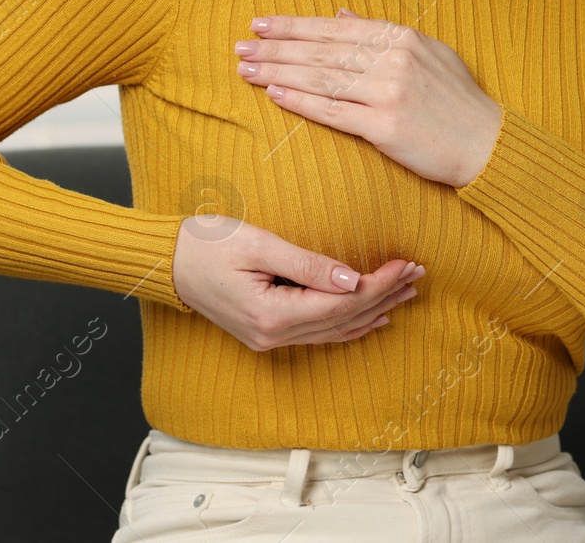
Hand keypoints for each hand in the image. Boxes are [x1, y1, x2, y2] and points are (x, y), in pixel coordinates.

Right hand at [171, 215, 424, 351]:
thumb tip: (351, 279)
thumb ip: (306, 263)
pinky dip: (350, 324)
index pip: (342, 302)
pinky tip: (375, 318)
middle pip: (344, 318)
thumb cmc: (206, 244)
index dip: (379, 283)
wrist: (166, 262)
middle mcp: (274, 335)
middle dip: (385, 294)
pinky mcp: (267, 333)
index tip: (405, 262)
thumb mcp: (258, 244)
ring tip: (407, 291)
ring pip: (336, 329)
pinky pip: (319, 334)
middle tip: (418, 272)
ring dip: (374, 309)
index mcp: (272, 314)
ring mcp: (270, 339)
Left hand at [233, 8, 502, 187]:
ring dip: (279, 72)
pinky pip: (333, 111)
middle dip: (276, 48)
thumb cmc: (458, 101)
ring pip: (321, 78)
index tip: (261, 25)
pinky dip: (301, 101)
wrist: (486, 144)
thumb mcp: (427, 53)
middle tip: (241, 47)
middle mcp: (393, 59)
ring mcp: (389, 92)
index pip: (335, 28)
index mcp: (401, 37)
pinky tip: (275, 95)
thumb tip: (341, 13)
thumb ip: (382, 33)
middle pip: (321, 51)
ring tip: (247, 69)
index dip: (294, 26)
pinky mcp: (386, 126)